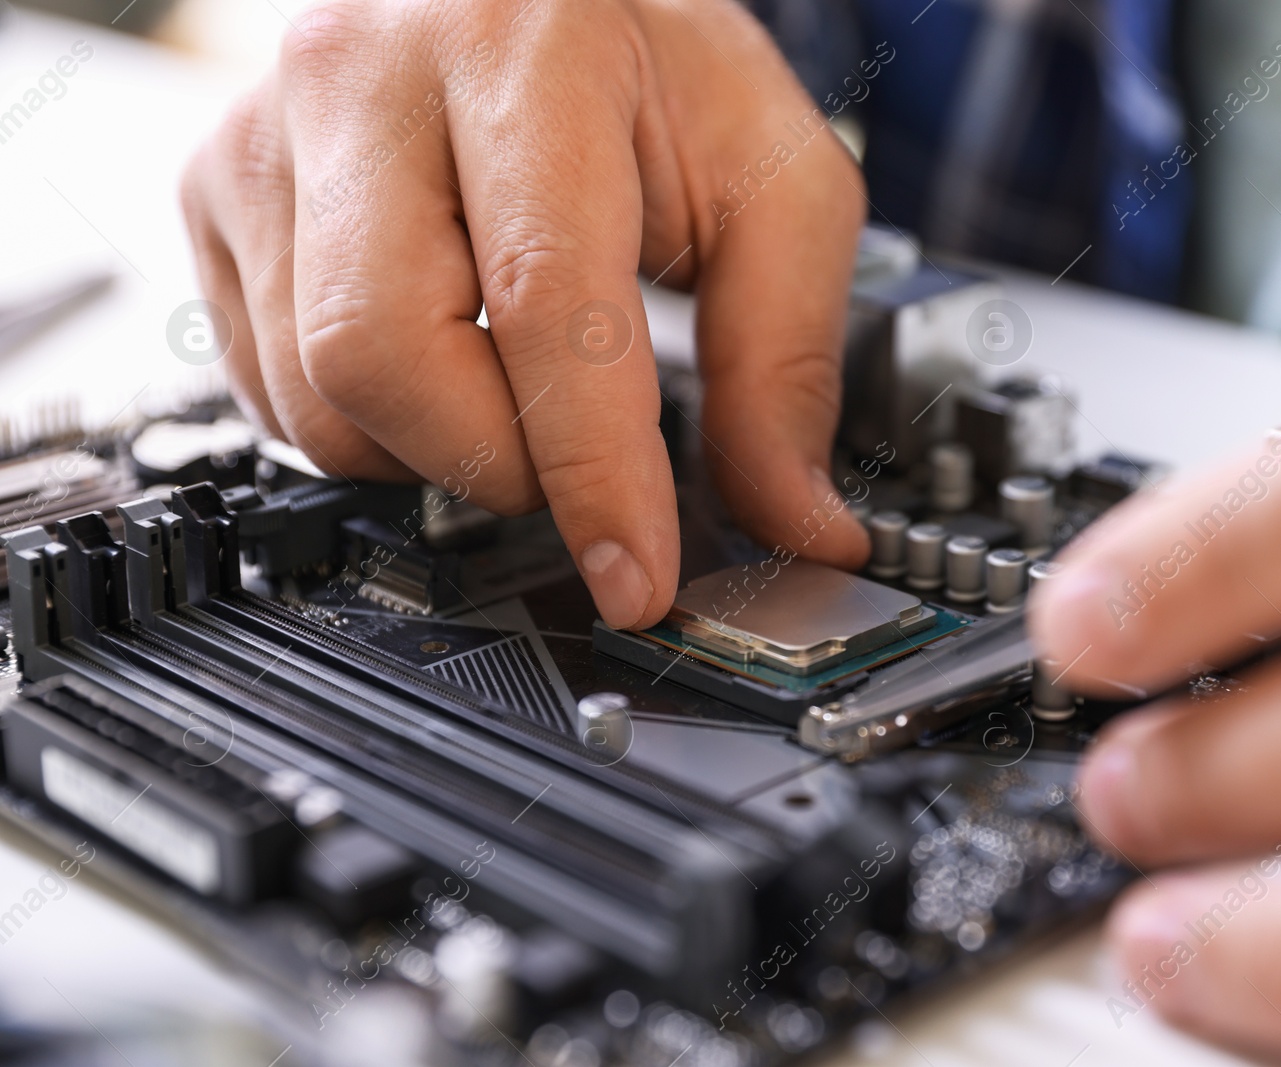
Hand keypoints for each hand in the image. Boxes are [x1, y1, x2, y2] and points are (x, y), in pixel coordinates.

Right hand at [180, 0, 868, 627]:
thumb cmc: (652, 66)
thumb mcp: (771, 182)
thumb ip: (786, 360)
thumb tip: (796, 522)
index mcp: (525, 50)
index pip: (544, 298)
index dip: (592, 470)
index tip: (636, 577)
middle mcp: (365, 79)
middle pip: (382, 357)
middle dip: (495, 463)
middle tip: (570, 459)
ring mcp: (267, 135)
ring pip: (312, 393)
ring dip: (431, 452)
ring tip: (508, 388)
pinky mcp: (216, 191)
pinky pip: (263, 387)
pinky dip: (365, 427)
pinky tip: (436, 366)